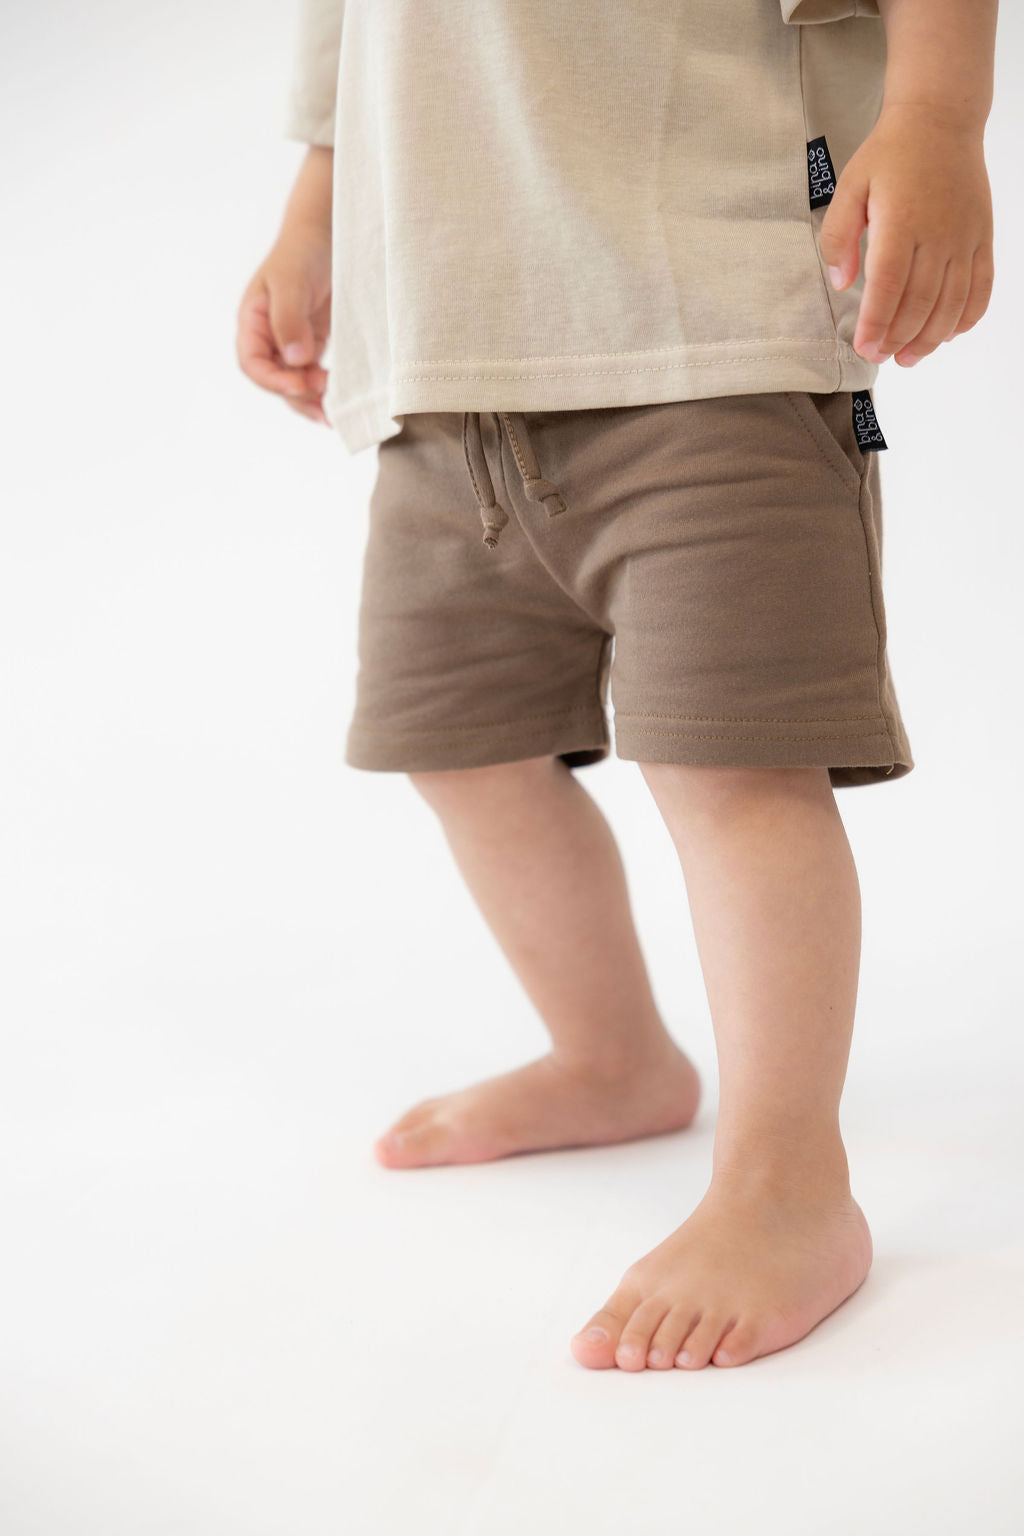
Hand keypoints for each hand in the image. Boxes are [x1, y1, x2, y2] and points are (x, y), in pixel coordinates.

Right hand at [236, 224, 331, 423]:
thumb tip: (295, 359)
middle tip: (325, 403)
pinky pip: (313, 375)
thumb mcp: (292, 281)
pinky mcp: (312, 345)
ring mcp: (290, 343)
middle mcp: (268, 337)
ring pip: (294, 383)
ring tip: (334, 414)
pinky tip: (338, 401)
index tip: (300, 385)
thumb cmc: (302, 252)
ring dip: (312, 400)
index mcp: (252, 321)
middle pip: (275, 379)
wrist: (327, 235)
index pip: (253, 363)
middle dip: (298, 395)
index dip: (273, 380)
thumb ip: (289, 319)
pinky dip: (324, 391)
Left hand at [820, 104, 993, 368]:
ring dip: (930, 337)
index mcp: (901, 220)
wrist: (940, 120)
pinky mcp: (982, 237)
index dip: (876, 322)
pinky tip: (949, 334)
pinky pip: (982, 286)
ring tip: (909, 358)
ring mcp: (965, 236)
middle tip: (880, 357)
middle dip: (898, 338)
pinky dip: (967, 316)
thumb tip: (841, 282)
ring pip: (951, 302)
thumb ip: (838, 236)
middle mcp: (937, 232)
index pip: (888, 285)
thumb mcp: (850, 186)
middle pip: (920, 301)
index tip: (864, 348)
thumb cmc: (891, 155)